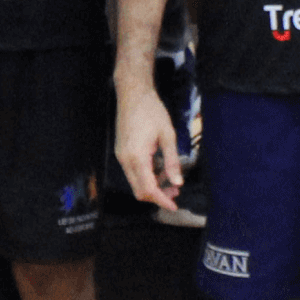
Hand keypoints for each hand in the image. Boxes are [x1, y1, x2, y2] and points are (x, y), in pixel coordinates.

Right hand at [114, 78, 183, 211]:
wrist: (133, 93)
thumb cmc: (152, 111)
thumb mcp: (167, 136)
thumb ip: (172, 162)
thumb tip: (178, 183)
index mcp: (137, 157)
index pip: (148, 188)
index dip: (162, 200)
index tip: (175, 206)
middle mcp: (125, 160)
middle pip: (139, 190)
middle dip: (157, 196)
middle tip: (176, 194)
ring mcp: (121, 156)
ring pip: (135, 182)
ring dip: (152, 186)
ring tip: (171, 181)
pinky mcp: (121, 151)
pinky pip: (133, 172)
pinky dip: (146, 176)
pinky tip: (160, 170)